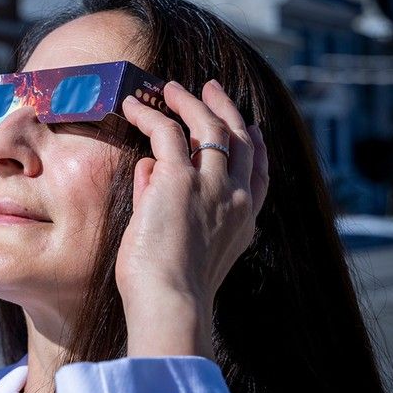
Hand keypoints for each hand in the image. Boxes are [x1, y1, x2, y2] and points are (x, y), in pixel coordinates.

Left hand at [115, 79, 268, 357]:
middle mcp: (236, 198)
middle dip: (226, 109)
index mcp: (243, 220)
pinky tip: (133, 106)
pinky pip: (167, 132)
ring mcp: (212, 186)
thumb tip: (149, 167)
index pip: (259, 172)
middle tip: (211, 90)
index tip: (250, 128)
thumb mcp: (176, 242)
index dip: (255, 145)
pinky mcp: (179, 180)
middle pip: (240, 139)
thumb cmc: (166, 290)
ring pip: (208, 126)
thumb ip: (165, 202)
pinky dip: (150, 114)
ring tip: (169, 88)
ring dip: (189, 102)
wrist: (171, 304)